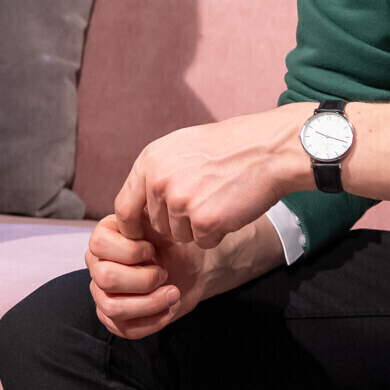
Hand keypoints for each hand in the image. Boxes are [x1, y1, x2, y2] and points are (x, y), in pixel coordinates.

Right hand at [85, 215, 218, 339]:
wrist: (192, 266)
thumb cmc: (176, 242)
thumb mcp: (163, 221)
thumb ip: (145, 213)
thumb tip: (134, 212)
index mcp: (103, 236)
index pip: (99, 244)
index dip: (131, 251)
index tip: (153, 249)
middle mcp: (96, 264)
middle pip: (106, 278)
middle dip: (144, 279)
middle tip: (165, 273)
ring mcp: (102, 294)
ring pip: (113, 308)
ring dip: (151, 303)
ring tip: (173, 294)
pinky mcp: (115, 319)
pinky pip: (125, 330)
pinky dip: (153, 321)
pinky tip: (169, 308)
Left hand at [114, 107, 310, 247]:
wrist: (265, 149)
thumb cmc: (226, 147)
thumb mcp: (179, 148)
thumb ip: (155, 173)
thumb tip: (137, 201)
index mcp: (149, 162)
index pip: (124, 207)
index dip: (132, 226)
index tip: (141, 236)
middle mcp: (159, 181)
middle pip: (157, 225)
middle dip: (178, 221)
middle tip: (204, 198)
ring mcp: (180, 202)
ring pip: (180, 236)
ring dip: (198, 227)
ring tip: (218, 198)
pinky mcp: (204, 221)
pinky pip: (203, 242)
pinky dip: (218, 233)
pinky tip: (229, 209)